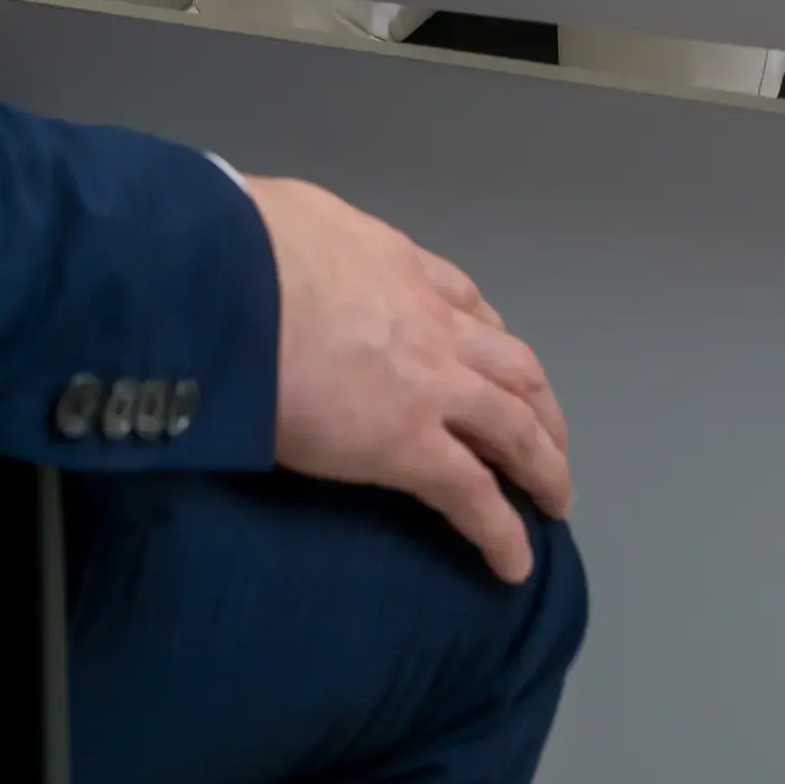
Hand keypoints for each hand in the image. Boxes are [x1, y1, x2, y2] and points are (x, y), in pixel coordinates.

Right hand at [239, 175, 571, 583]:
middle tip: (547, 441)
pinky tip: (514, 564)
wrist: (231, 281)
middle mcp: (429, 320)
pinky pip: (474, 495)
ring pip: (516, 427)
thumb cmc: (236, 241)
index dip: (486, 337)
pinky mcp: (411, 444)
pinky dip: (502, 531)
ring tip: (553, 500)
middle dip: (538, 406)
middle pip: (512, 366)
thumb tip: (274, 255)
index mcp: (394, 263)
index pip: (461, 301)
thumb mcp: (284, 220)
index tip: (492, 359)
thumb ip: (297, 244)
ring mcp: (429, 384)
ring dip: (544, 464)